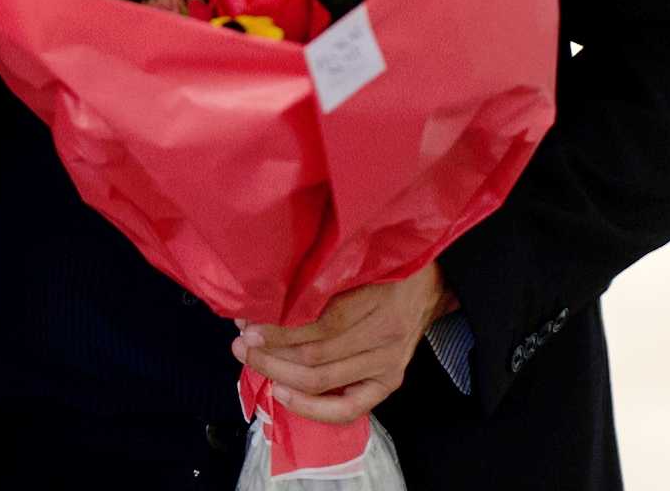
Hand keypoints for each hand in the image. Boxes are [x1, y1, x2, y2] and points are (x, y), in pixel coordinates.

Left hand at [231, 261, 455, 424]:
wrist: (428, 287)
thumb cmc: (386, 269)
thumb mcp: (359, 260)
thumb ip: (323, 276)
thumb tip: (269, 290)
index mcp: (377, 299)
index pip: (319, 323)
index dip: (279, 328)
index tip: (248, 322)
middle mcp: (384, 336)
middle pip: (316, 355)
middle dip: (271, 352)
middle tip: (241, 344)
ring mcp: (388, 364)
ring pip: (323, 380)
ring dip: (280, 372)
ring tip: (252, 361)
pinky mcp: (388, 383)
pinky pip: (347, 409)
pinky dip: (312, 408)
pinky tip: (283, 394)